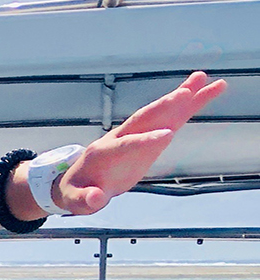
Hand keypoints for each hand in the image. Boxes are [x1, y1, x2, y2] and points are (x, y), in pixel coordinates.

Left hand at [54, 71, 226, 214]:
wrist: (76, 183)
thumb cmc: (77, 192)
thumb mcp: (77, 201)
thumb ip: (86, 200)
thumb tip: (96, 198)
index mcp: (103, 153)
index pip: (126, 145)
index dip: (145, 140)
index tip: (167, 136)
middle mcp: (119, 138)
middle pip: (143, 119)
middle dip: (163, 107)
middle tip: (185, 92)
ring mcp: (135, 135)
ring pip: (159, 113)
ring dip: (180, 96)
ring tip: (202, 78)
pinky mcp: (147, 138)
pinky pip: (168, 120)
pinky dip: (186, 106)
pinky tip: (202, 93)